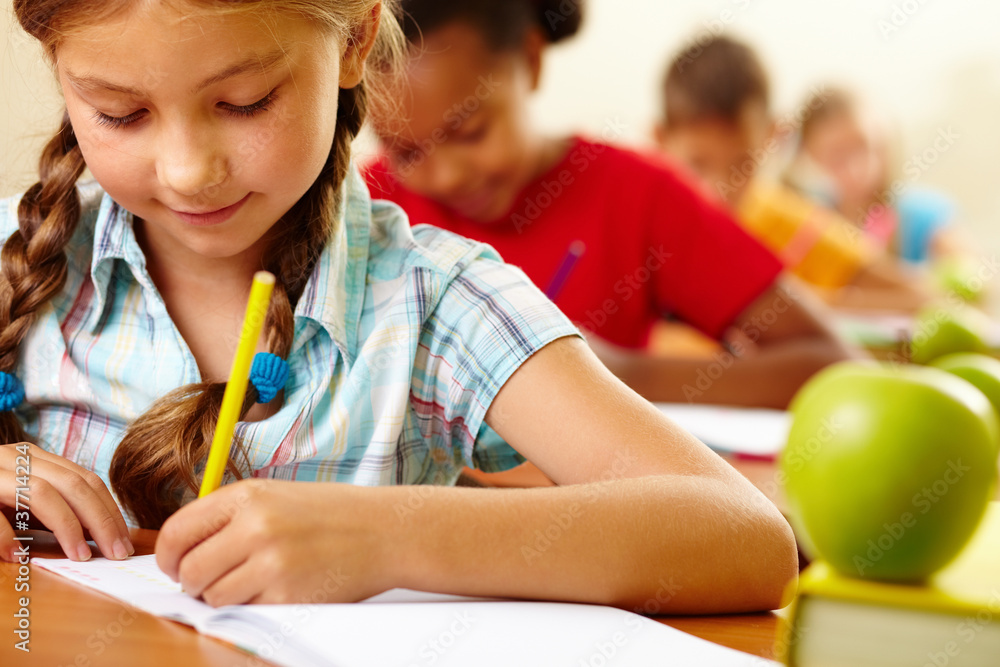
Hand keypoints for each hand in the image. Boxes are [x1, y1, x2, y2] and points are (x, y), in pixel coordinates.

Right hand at [0, 442, 132, 561]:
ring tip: (80, 557)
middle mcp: (18, 458)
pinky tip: (16, 556)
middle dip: (102, 521)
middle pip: (74, 485)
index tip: (124, 542)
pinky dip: (6, 535)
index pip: (87, 480)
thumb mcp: (23, 504)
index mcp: (36, 459)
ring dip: (67, 527)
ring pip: (42, 492)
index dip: (111, 511)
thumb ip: (56, 512)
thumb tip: (98, 535)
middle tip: (116, 553)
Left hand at [156, 479, 394, 605]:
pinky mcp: (288, 596)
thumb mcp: (276, 496)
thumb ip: (229, 517)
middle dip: (193, 582)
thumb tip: (181, 552)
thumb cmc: (331, 514)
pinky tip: (275, 590)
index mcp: (247, 496)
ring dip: (222, 598)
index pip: (176, 532)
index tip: (175, 564)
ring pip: (212, 597)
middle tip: (213, 580)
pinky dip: (251, 608)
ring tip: (251, 583)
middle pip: (188, 571)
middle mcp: (255, 527)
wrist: (385, 531)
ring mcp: (271, 564)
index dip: (167, 556)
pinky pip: (244, 613)